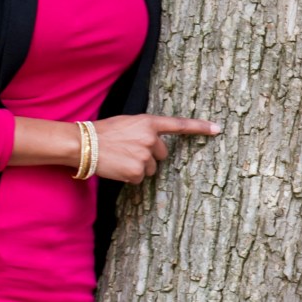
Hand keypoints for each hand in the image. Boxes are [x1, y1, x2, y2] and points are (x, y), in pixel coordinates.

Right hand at [93, 113, 220, 182]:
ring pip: (151, 168)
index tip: (217, 129)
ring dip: (139, 167)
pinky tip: (117, 167)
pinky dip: (130, 176)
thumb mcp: (127, 124)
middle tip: (128, 151)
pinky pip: (140, 178)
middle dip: (149, 156)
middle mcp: (150, 139)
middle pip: (162, 155)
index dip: (200, 127)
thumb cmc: (103, 133)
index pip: (179, 124)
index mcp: (148, 122)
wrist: (84, 144)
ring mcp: (145, 156)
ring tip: (120, 158)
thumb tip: (155, 146)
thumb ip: (145, 131)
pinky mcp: (137, 172)